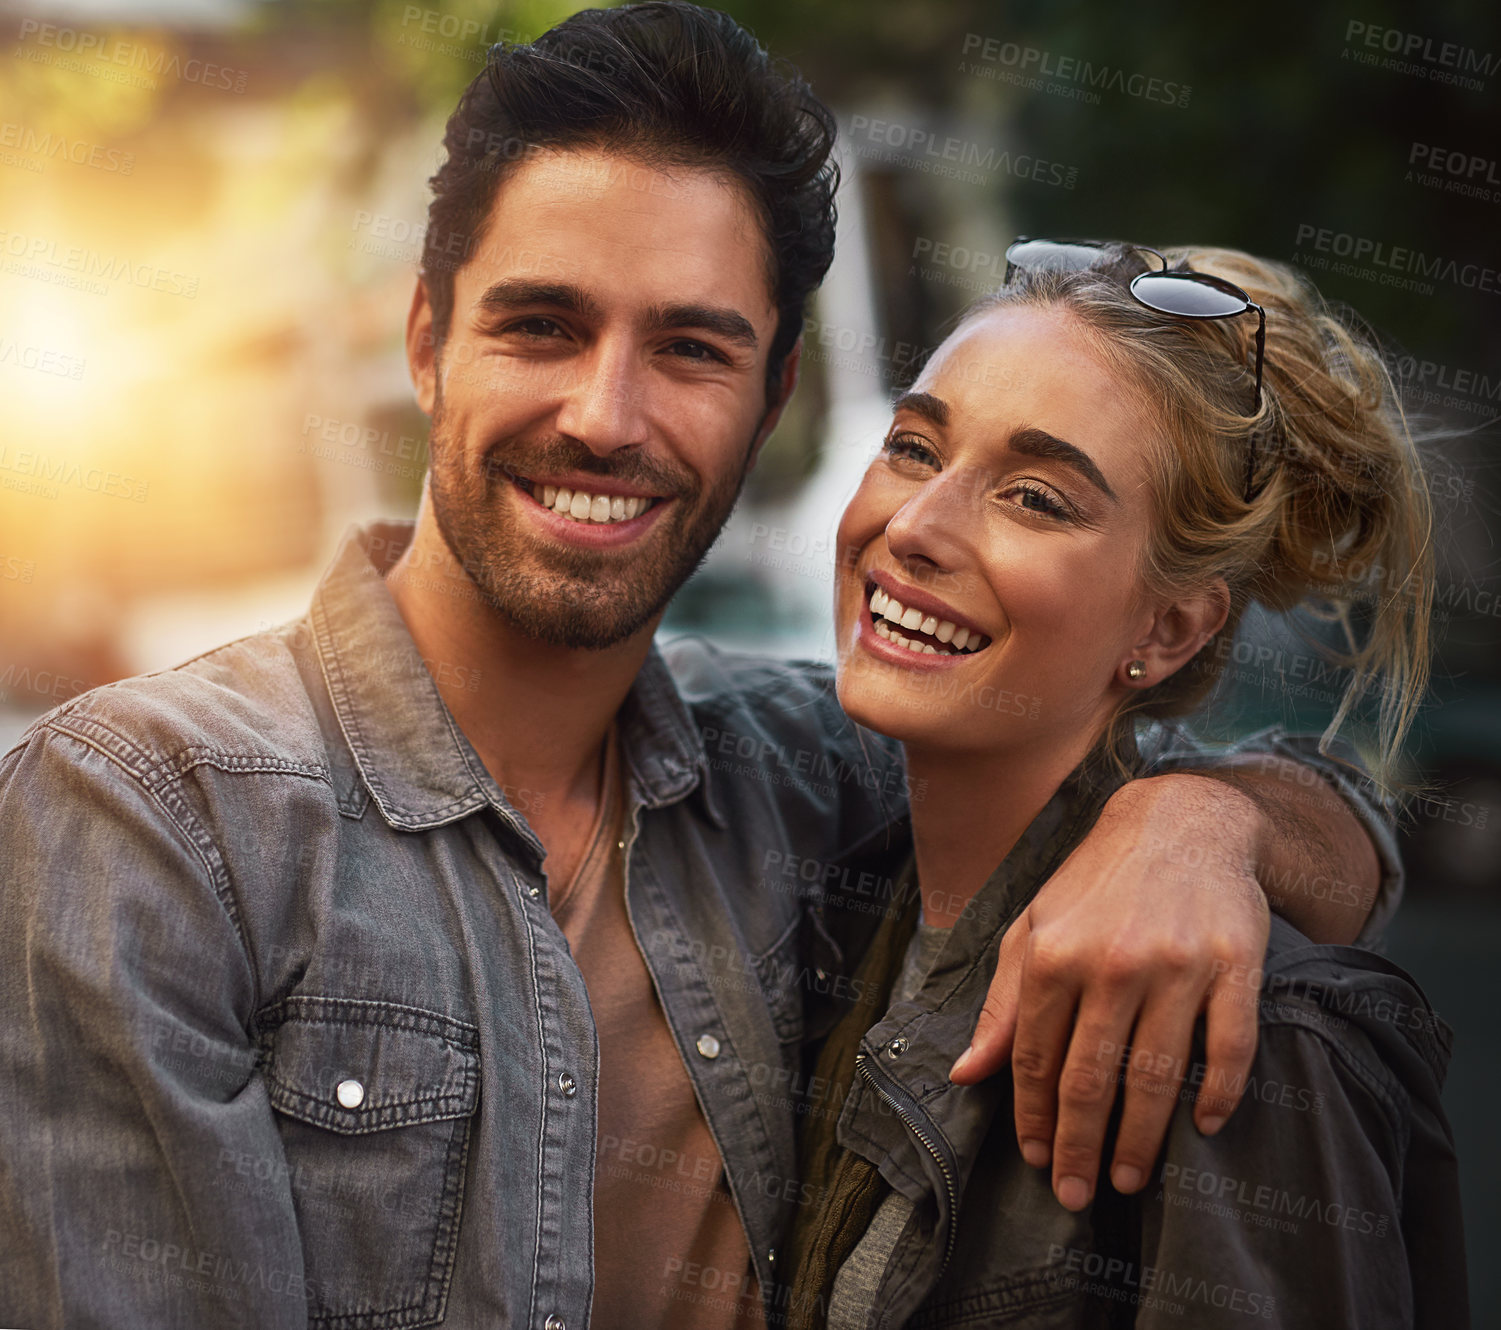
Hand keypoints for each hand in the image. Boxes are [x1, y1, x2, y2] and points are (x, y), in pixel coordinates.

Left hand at [949, 773, 1270, 1211]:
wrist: (1181, 821)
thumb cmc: (1096, 883)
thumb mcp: (1034, 928)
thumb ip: (1003, 1004)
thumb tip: (967, 1075)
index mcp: (1054, 954)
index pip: (1037, 1058)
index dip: (1034, 1117)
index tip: (1036, 1160)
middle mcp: (1112, 963)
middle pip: (1092, 1079)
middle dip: (1079, 1147)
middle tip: (1075, 1195)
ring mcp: (1178, 966)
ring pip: (1157, 1076)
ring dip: (1141, 1139)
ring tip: (1128, 1178)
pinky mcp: (1236, 966)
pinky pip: (1229, 1048)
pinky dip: (1219, 1094)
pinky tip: (1204, 1127)